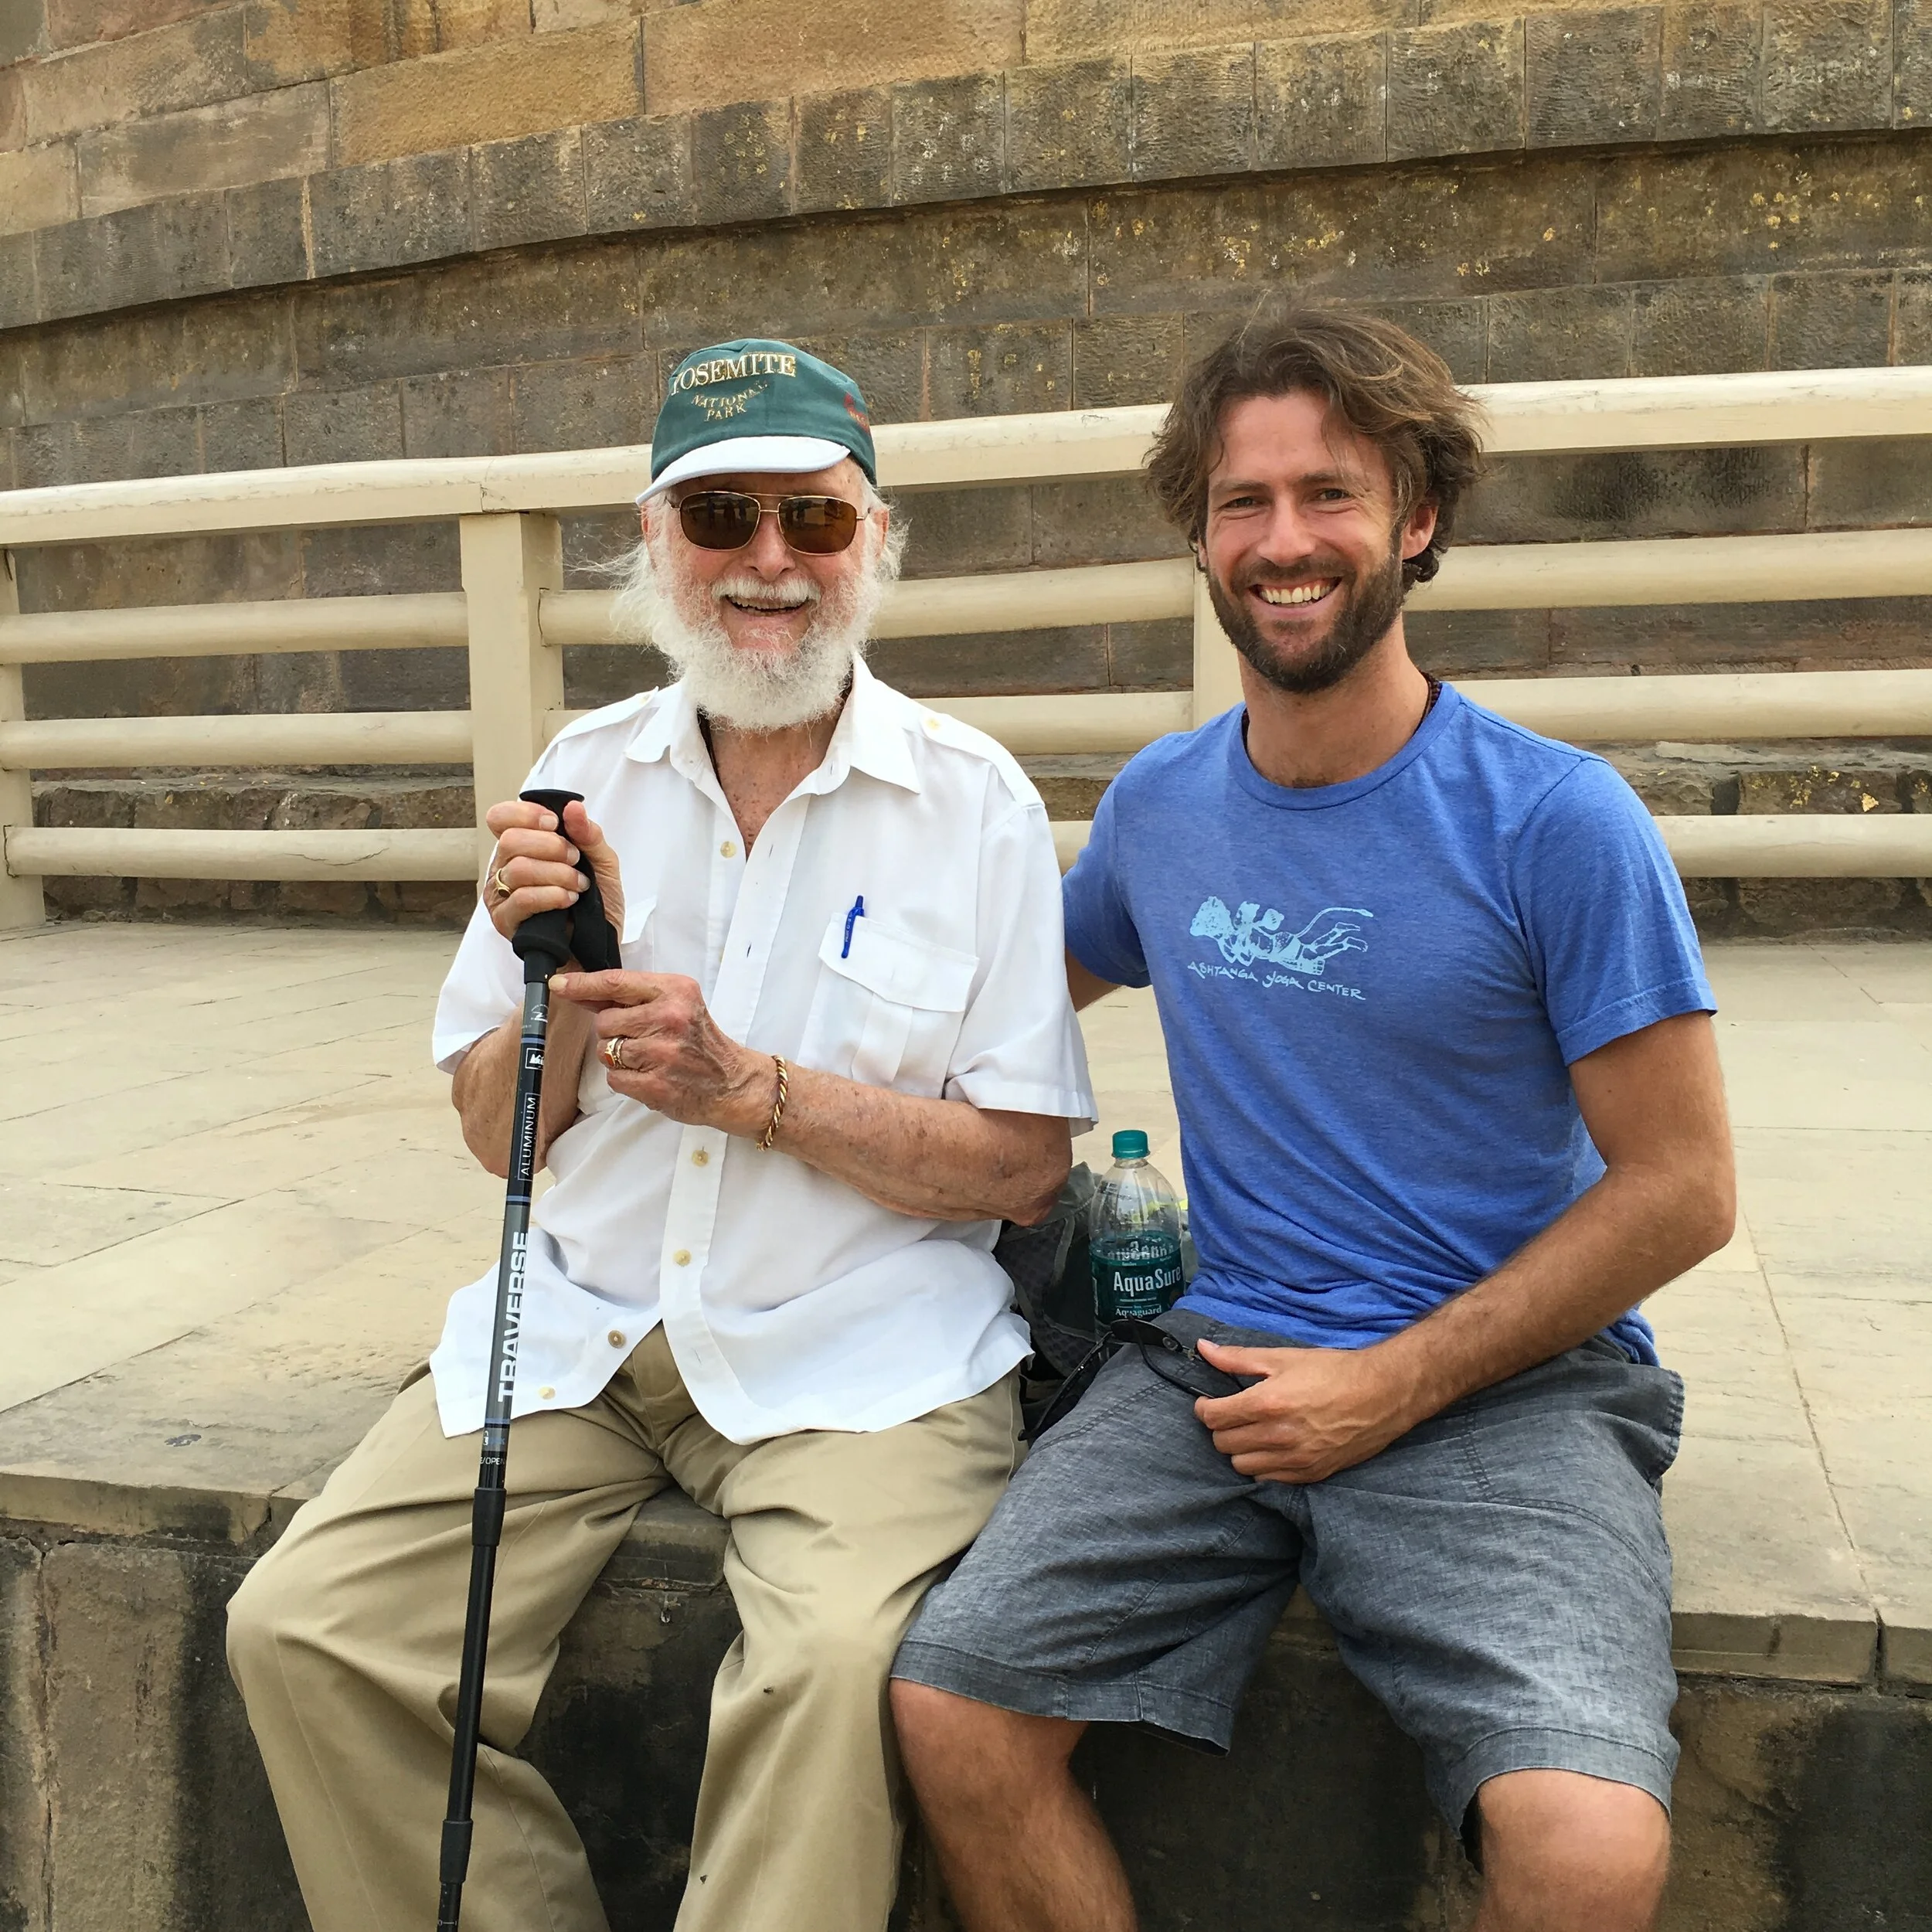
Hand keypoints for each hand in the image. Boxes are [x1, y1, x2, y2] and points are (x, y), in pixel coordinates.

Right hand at [482, 799, 624, 949]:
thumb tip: (574, 807)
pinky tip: (568, 900)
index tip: (556, 823)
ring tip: (578, 885)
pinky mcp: (505, 921)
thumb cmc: (596, 903)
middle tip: (575, 860)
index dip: (526, 814)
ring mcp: (501, 895)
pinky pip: (521, 899)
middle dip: (552, 847)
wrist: (600, 945)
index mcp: (522, 847)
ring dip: (557, 874)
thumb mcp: (602, 863)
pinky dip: (551, 896)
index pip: (500, 818)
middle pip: (511, 840)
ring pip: (518, 869)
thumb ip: (589, 835)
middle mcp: (504, 868)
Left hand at [550, 971, 772, 1134]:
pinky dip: (626, 1080)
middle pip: (604, 1022)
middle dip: (613, 1032)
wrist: (731, 1083)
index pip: (616, 983)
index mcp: (675, 991)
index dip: (582, 984)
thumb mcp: (676, 1005)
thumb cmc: (699, 1041)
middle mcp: (670, 1018)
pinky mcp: (656, 1084)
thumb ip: (632, 999)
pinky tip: (650, 1076)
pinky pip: (614, 1079)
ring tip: (649, 1059)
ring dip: (620, 1058)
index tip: (558, 984)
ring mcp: (663, 1053)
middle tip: (641, 1039)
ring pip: (607, 1051)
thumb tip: (580, 991)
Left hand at [1191, 1339, 1418, 1483]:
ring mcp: (1295, 1459)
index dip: (1205, 1408)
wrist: (1382, 1394)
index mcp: (1267, 1403)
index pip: (1213, 1417)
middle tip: (1233, 1414)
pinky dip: (1263, 1464)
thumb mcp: (1283, 1358)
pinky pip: (1268, 1478)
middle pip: (1223, 1443)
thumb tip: (1203, 1348)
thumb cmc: (1333, 1371)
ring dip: (1240, 1449)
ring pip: (1242, 1465)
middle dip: (1222, 1427)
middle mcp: (1278, 1436)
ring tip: (1252, 1431)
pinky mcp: (1310, 1474)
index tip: (1209, 1402)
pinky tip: (1272, 1447)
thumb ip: (1238, 1358)